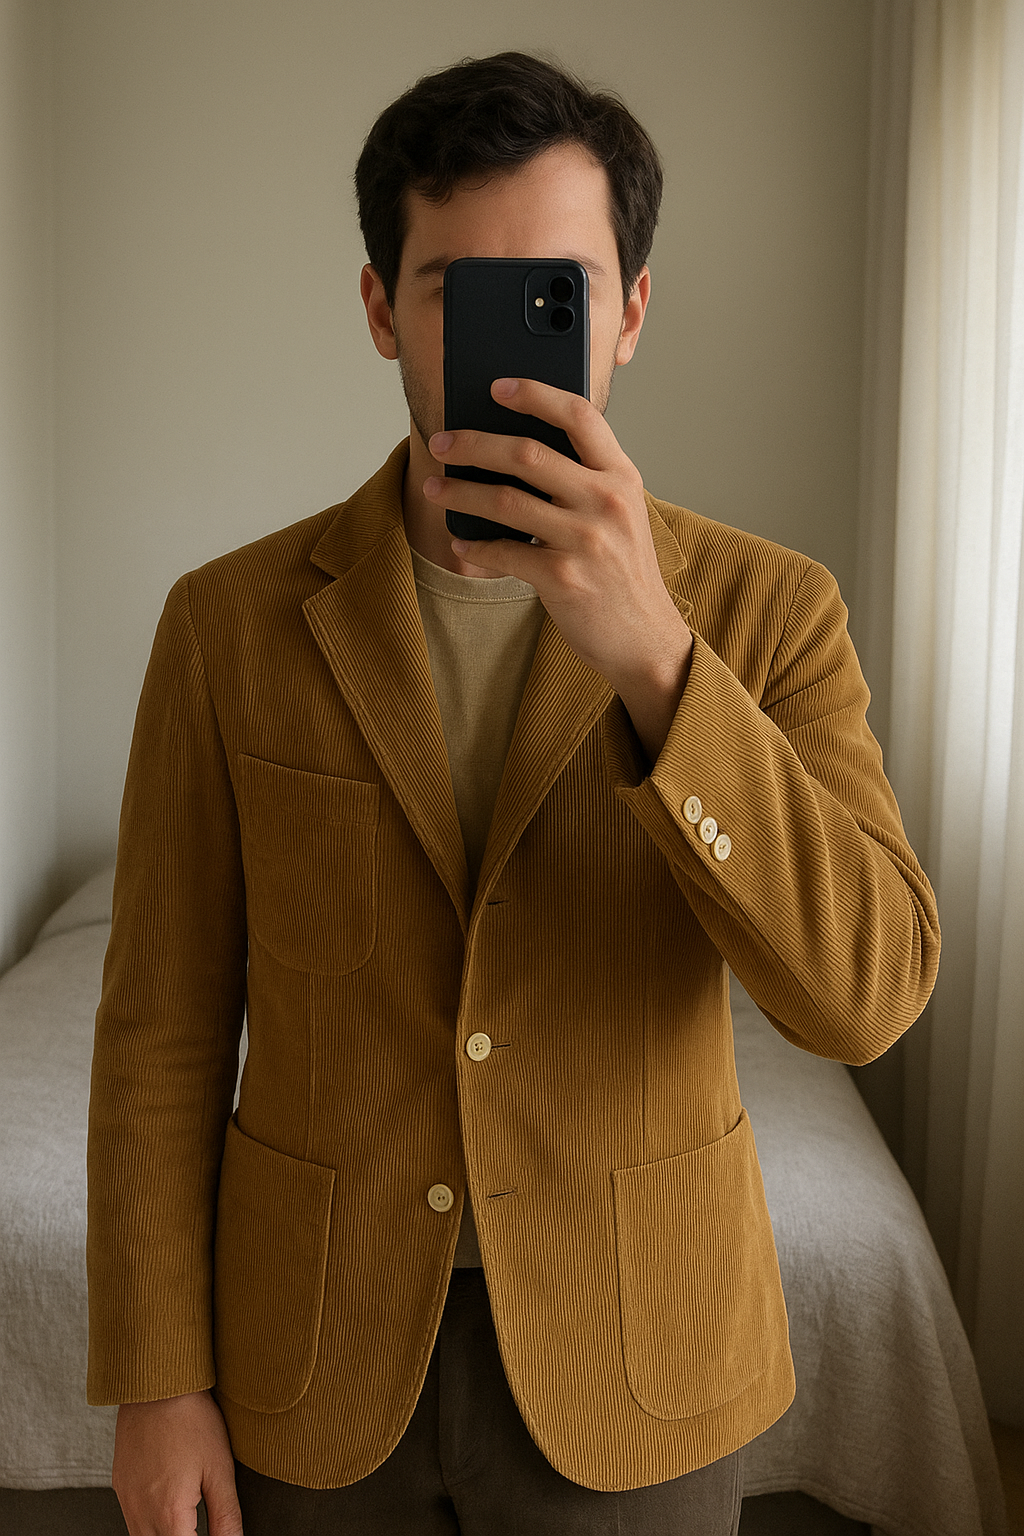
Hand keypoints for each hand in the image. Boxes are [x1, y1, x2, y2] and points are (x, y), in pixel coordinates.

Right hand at [112, 1390, 242, 1535]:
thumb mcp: (220, 1469)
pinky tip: (167, 1505)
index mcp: (169, 1514)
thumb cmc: (191, 1420)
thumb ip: (226, 1517)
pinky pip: (131, 1519)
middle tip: (198, 1526)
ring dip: (165, 1534)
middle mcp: (141, 1513)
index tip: (213, 1534)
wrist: (157, 1385)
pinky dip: (149, 1523)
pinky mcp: (120, 1485)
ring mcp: (126, 1500)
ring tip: (187, 1522)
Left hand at [424, 377, 692, 761]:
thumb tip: (515, 449)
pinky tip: (462, 543)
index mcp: (621, 476)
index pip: (578, 415)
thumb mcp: (618, 514)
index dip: (534, 393)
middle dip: (473, 443)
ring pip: (505, 500)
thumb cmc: (622, 572)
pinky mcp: (564, 577)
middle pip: (527, 453)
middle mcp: (606, 501)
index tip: (496, 386)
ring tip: (436, 489)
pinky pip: (504, 552)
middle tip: (443, 442)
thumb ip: (583, 479)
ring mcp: (586, 540)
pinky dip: (476, 546)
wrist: (645, 637)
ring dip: (461, 492)